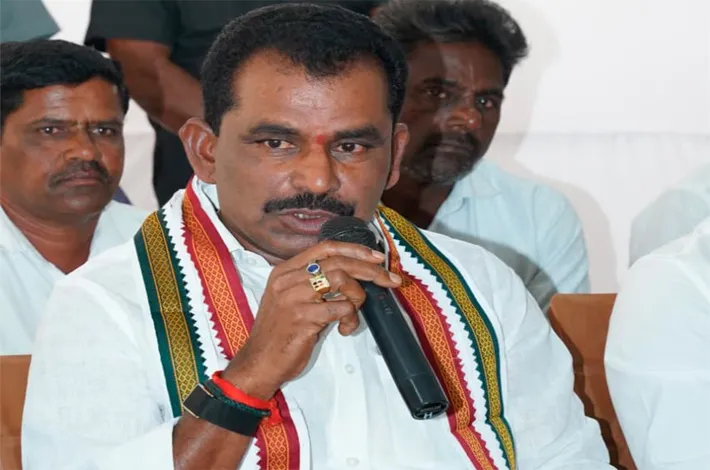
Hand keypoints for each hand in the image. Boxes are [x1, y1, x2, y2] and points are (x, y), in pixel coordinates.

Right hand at [223, 241, 401, 398]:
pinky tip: (344, 329)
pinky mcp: (303, 317)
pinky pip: (341, 308)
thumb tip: (352, 276)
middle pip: (339, 263)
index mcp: (285, 271)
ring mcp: (294, 297)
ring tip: (353, 316)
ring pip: (342, 281)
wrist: (259, 363)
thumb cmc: (279, 334)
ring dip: (358, 298)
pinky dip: (351, 319)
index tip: (377, 258)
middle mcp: (288, 279)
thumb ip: (313, 284)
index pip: (325, 248)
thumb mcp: (291, 300)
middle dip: (370, 271)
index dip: (354, 250)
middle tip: (390, 280)